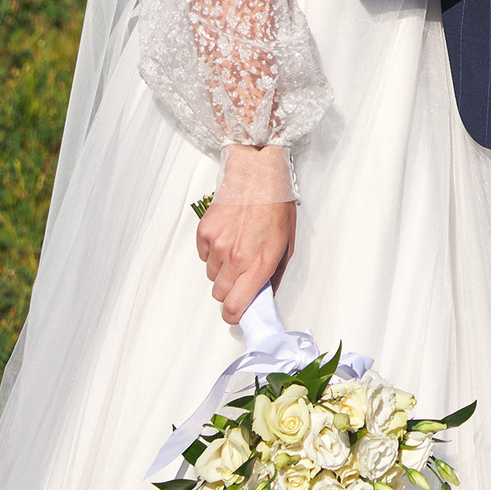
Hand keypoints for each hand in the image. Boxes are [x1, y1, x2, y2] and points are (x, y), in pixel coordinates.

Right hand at [198, 145, 295, 322]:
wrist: (257, 174)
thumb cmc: (276, 206)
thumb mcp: (286, 245)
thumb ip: (274, 276)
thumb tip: (264, 297)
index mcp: (259, 263)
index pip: (235, 307)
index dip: (235, 315)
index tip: (237, 312)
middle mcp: (235, 257)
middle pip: (219, 295)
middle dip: (229, 290)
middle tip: (240, 274)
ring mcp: (217, 244)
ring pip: (211, 275)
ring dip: (222, 268)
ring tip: (236, 246)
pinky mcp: (204, 232)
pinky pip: (204, 255)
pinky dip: (212, 251)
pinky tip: (227, 234)